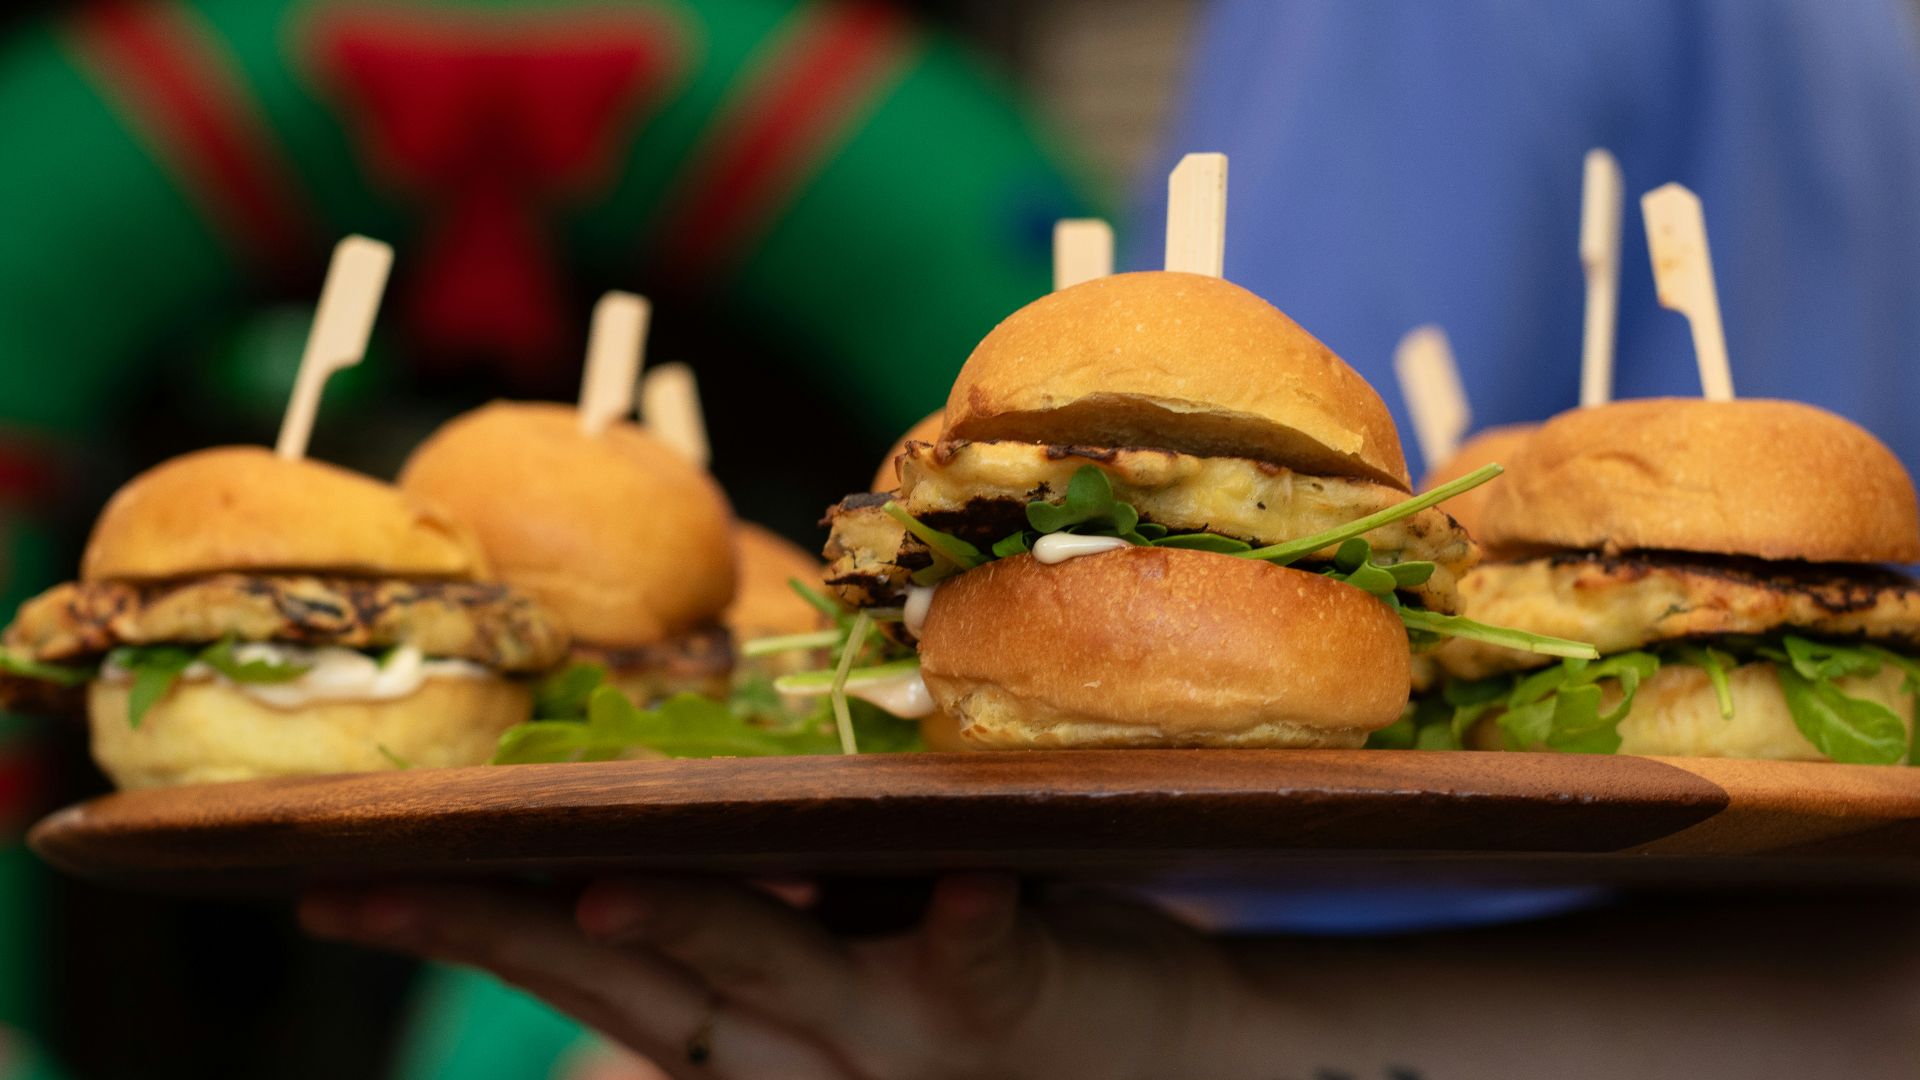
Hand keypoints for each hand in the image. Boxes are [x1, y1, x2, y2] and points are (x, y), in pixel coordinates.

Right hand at [299, 875, 1256, 1079]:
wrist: (1159, 1049)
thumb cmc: (980, 953)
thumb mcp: (848, 919)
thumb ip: (759, 868)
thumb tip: (641, 771)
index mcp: (749, 1011)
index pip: (577, 966)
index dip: (460, 925)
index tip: (336, 879)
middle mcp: (801, 1042)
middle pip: (629, 987)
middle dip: (500, 933)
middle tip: (377, 880)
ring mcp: (901, 1031)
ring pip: (775, 978)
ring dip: (692, 933)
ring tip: (608, 890)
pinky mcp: (1009, 994)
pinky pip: (979, 957)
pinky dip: (959, 923)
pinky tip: (952, 882)